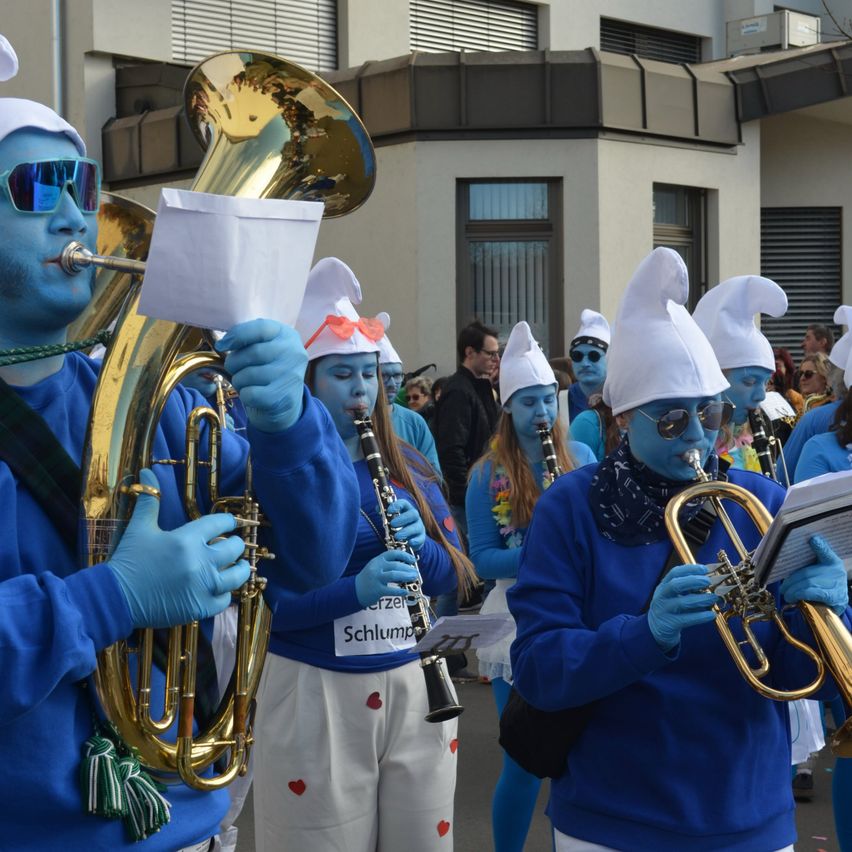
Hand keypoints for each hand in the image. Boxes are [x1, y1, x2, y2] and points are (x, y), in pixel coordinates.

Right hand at [108, 469, 249, 627]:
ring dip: (237, 569)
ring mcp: (202, 586)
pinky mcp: (200, 607)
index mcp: (187, 539)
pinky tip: (217, 588)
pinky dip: (224, 593)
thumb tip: (148, 472)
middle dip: (234, 544)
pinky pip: (225, 599)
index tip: (229, 523)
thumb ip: (150, 499)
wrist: (114, 598)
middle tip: (230, 545)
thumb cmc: (128, 560)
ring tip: (233, 566)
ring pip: (237, 575)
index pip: (221, 523)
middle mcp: (199, 561)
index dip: (228, 521)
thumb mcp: (140, 527)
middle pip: (235, 548)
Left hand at [215, 319, 306, 432]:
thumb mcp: (264, 347)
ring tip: (248, 383)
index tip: (223, 345)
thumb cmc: (267, 370)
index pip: (260, 328)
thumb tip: (222, 344)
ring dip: (239, 381)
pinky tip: (254, 396)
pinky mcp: (284, 397)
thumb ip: (248, 339)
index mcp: (288, 335)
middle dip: (234, 362)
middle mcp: (294, 353)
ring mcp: (291, 376)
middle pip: (252, 353)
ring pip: (248, 375)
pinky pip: (250, 393)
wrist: (284, 404)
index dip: (237, 335)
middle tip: (234, 369)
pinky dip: (245, 396)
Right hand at [355, 550, 418, 607]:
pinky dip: (400, 591)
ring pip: (394, 575)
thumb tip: (406, 565)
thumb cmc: (369, 578)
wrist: (354, 590)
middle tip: (416, 572)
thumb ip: (387, 564)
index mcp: (377, 560)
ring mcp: (376, 579)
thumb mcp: (376, 567)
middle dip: (408, 568)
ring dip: (406, 577)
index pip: (392, 553)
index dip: (404, 555)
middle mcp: (376, 568)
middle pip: (395, 565)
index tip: (412, 560)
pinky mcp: (377, 590)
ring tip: (413, 578)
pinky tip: (406, 592)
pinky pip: (391, 590)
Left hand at [387, 499, 426, 551]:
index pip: (404, 503)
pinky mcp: (421, 538)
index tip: (389, 510)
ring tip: (396, 536)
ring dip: (406, 531)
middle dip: (402, 519)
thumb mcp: (390, 518)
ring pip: (416, 527)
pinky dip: (415, 541)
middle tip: (392, 524)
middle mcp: (414, 517)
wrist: (406, 539)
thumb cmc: (397, 526)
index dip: (397, 505)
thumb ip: (384, 513)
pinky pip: (420, 539)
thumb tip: (378, 508)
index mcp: (406, 509)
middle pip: (413, 514)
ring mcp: (419, 527)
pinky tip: (409, 543)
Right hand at [647, 563, 718, 650]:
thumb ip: (689, 589)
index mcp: (664, 586)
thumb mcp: (675, 596)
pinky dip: (700, 617)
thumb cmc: (672, 609)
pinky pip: (685, 619)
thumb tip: (711, 580)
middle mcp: (661, 596)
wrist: (657, 629)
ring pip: (681, 603)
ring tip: (713, 598)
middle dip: (693, 581)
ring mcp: (664, 610)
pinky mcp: (669, 624)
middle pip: (675, 585)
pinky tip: (711, 615)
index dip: (690, 569)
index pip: (674, 573)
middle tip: (709, 581)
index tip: (705, 569)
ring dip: (700, 599)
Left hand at [781, 535, 847, 615]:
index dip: (820, 546)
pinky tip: (794, 598)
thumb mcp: (820, 570)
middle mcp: (836, 571)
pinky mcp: (835, 597)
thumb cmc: (825, 583)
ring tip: (786, 594)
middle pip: (808, 573)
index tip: (813, 539)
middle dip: (791, 581)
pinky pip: (813, 593)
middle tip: (782, 588)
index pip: (825, 552)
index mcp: (832, 561)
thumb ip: (808, 562)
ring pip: (809, 583)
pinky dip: (801, 595)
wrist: (839, 600)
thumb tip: (788, 555)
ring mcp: (837, 584)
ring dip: (793, 589)